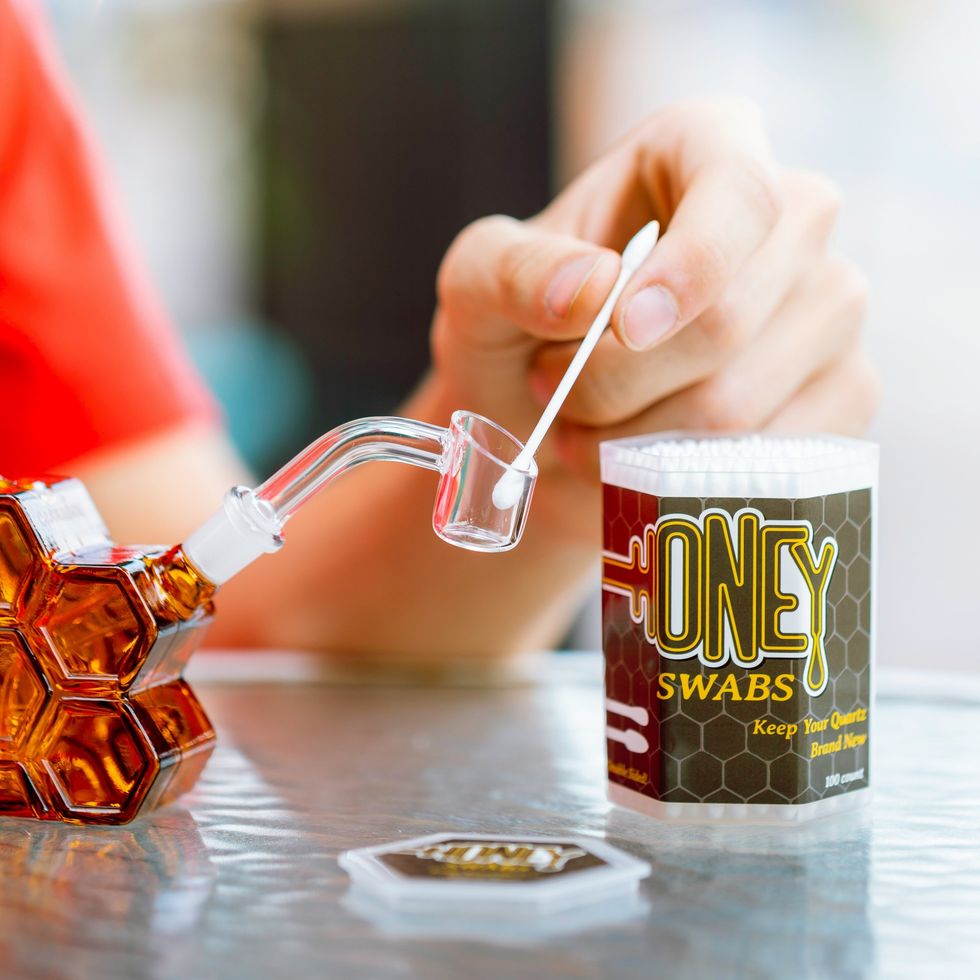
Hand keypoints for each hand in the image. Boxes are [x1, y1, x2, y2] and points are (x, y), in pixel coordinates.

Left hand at [430, 98, 877, 541]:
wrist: (550, 422)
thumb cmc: (519, 333)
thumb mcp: (479, 284)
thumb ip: (515, 270)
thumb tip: (593, 286)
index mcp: (707, 148)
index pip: (740, 192)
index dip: (690, 267)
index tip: (625, 328)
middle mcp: (791, 219)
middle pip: (730, 318)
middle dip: (619, 383)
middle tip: (554, 390)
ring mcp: (829, 307)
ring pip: (740, 405)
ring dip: (634, 440)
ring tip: (584, 429)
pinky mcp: (846, 390)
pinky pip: (775, 459)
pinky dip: (686, 480)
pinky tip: (643, 464)